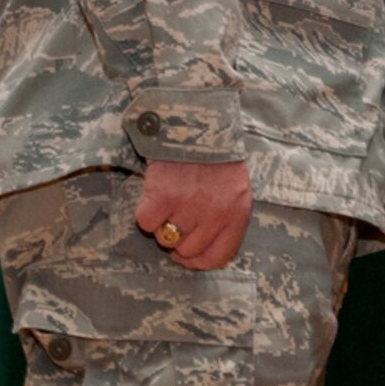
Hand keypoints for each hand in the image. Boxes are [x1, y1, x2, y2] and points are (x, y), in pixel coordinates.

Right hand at [134, 159, 252, 269]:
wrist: (195, 123)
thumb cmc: (215, 160)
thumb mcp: (235, 191)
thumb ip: (226, 222)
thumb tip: (200, 256)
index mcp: (238, 214)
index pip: (218, 257)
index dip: (199, 262)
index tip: (186, 256)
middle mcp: (216, 214)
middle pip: (188, 251)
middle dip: (179, 239)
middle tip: (177, 215)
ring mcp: (189, 206)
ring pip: (165, 239)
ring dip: (163, 224)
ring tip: (171, 199)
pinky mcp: (163, 197)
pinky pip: (146, 223)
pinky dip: (147, 212)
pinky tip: (156, 194)